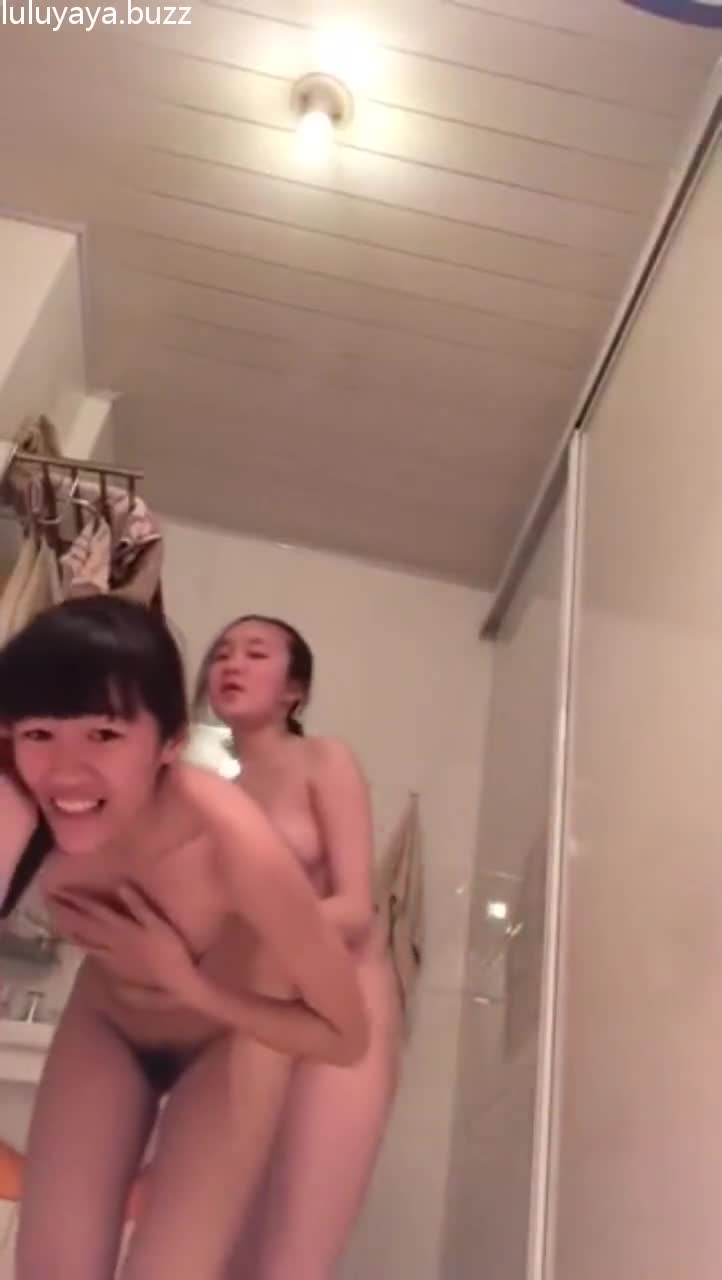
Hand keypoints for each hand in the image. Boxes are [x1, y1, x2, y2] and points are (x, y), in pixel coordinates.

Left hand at [48, 883, 198, 1001]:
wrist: (171, 981)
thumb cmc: (169, 949)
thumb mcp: (157, 923)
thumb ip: (139, 905)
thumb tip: (122, 886)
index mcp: (122, 927)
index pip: (95, 910)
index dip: (79, 900)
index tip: (63, 890)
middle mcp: (111, 941)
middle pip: (84, 926)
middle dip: (67, 914)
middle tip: (52, 903)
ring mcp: (110, 955)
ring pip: (84, 940)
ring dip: (69, 930)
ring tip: (57, 921)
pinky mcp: (113, 966)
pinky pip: (91, 953)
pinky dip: (80, 945)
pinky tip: (76, 942)